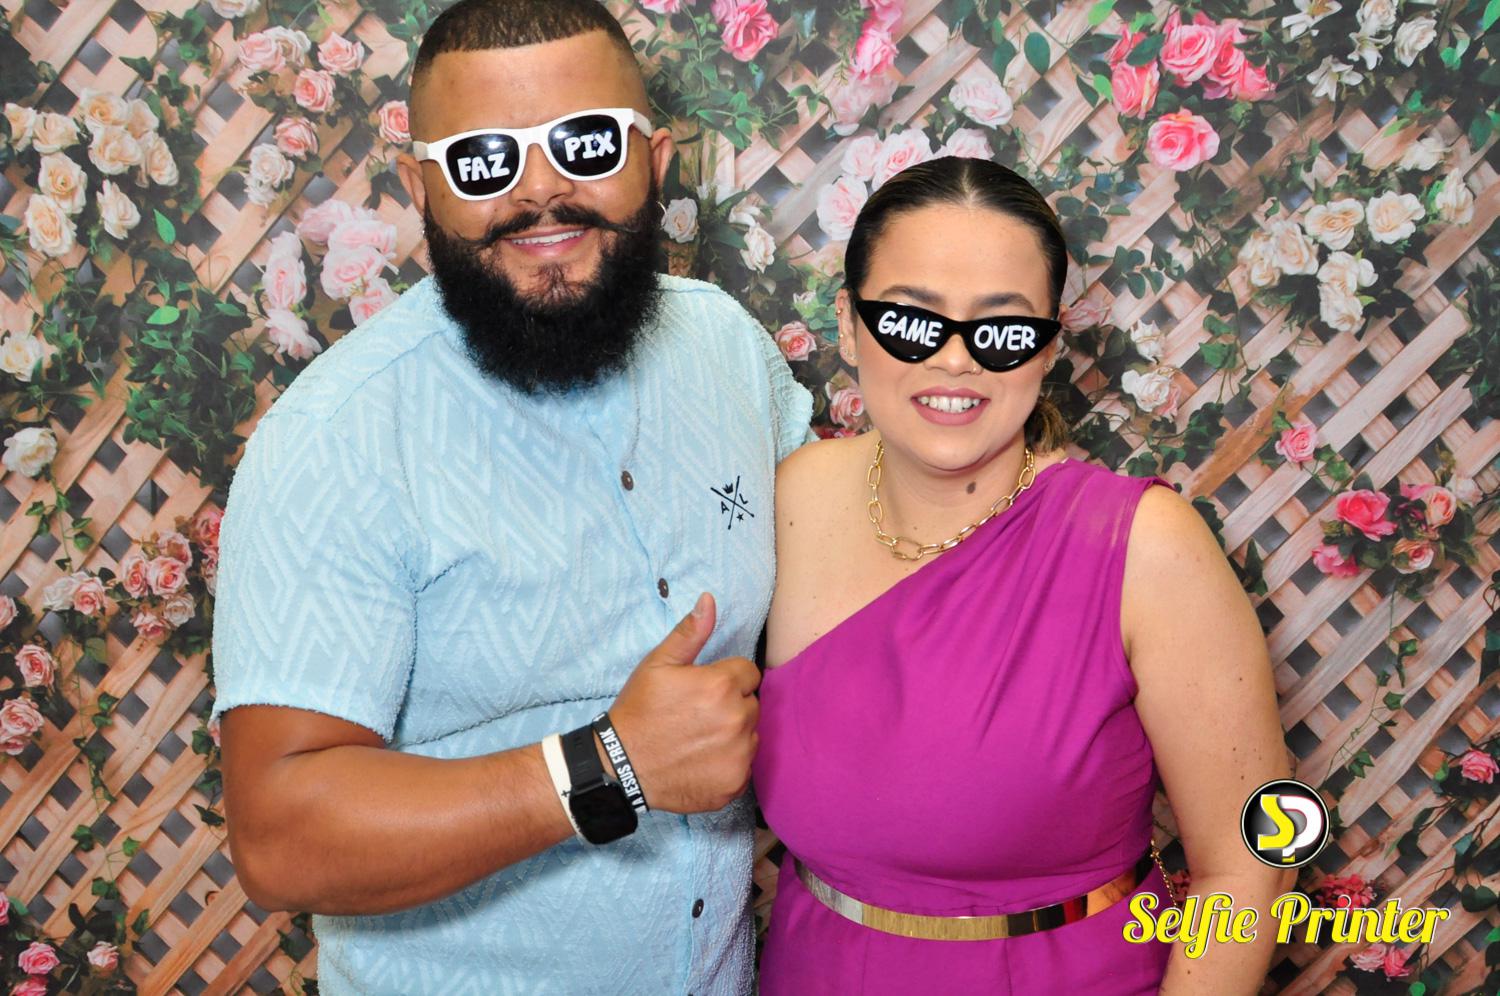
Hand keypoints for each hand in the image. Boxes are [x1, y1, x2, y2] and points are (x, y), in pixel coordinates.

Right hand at [608, 593, 759, 813]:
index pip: (748, 673)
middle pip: (751, 704)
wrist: (620, 765)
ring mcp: (739, 754)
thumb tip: (709, 599)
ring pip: (751, 735)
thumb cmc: (640, 710)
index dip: (726, 679)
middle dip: (731, 705)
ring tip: (698, 739)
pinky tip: (702, 761)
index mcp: (723, 685)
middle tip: (697, 716)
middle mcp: (738, 719)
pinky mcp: (735, 783)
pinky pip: (744, 765)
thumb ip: (690, 632)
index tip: (702, 692)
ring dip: (733, 735)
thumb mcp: (658, 664)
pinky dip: (729, 763)